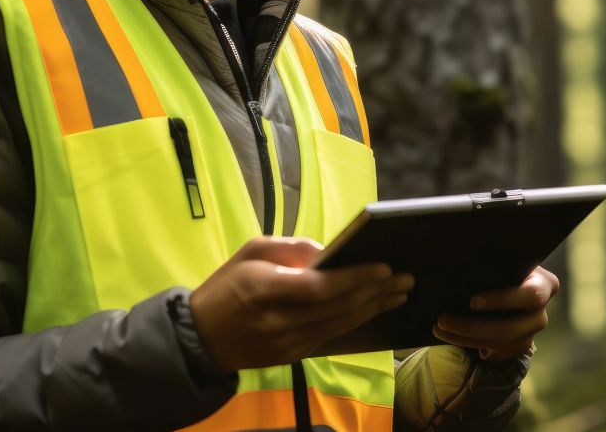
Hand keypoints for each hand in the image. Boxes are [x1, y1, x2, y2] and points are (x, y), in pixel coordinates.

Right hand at [189, 236, 414, 370]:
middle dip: (377, 291)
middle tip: (406, 278)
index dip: (355, 278)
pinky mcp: (291, 356)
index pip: (320, 287)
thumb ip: (292, 248)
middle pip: (338, 307)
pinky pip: (331, 336)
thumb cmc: (226, 287)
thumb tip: (329, 252)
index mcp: (264, 290)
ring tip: (399, 292)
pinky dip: (355, 320)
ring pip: (340, 324)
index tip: (385, 267)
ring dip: (374, 307)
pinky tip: (374, 308)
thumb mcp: (251, 252)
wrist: (198, 339)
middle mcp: (277, 321)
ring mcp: (285, 343)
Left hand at [432, 265, 558, 361]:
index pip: (531, 295)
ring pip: (498, 343)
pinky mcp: (517, 348)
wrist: (510, 289)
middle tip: (443, 318)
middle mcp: (541, 313)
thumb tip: (453, 260)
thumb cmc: (505, 269)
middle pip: (510, 328)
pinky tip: (448, 334)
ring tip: (438, 326)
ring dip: (464, 337)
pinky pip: (492, 351)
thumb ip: (492, 262)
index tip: (472, 301)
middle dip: (473, 327)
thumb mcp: (506, 262)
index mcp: (545, 285)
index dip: (502, 300)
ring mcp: (530, 334)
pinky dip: (466, 343)